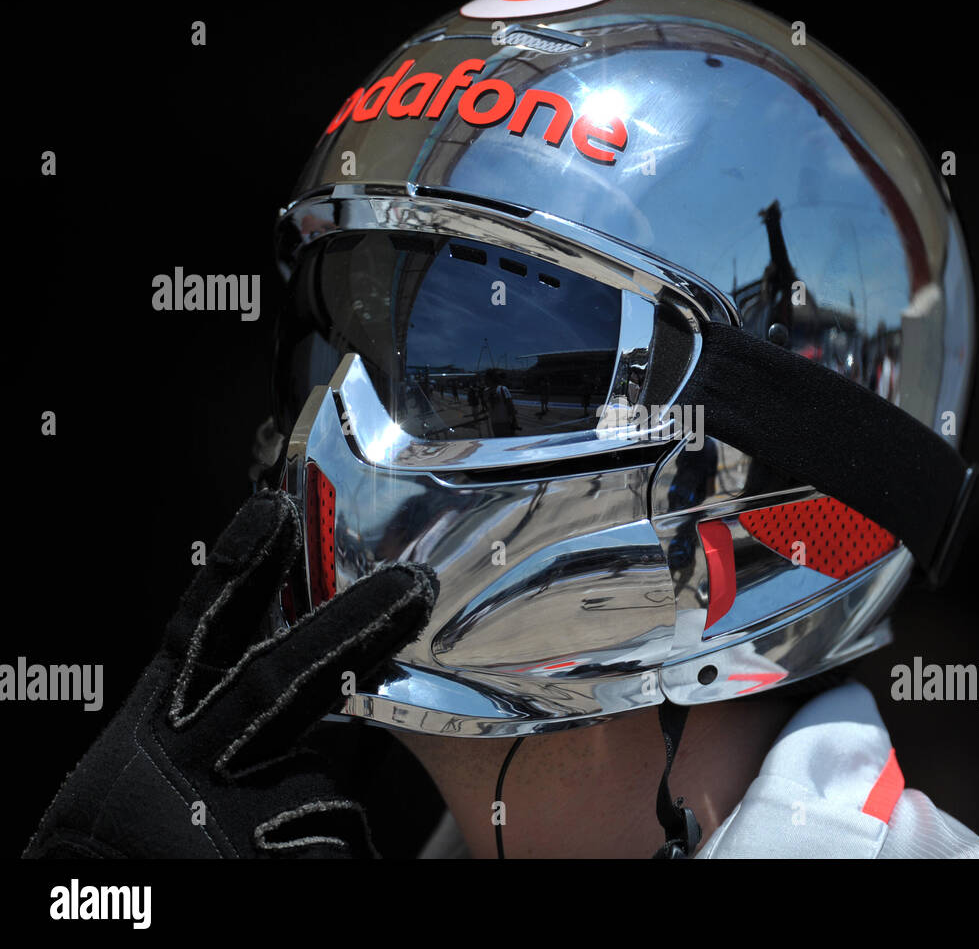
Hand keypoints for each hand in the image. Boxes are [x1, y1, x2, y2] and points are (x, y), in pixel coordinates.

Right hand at [23, 490, 437, 858]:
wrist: (130, 948)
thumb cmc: (166, 856)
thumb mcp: (176, 786)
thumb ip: (239, 732)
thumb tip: (330, 682)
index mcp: (147, 743)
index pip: (192, 639)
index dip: (233, 574)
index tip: (274, 512)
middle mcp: (172, 771)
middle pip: (275, 680)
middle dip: (350, 628)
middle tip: (411, 584)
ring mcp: (215, 821)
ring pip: (323, 789)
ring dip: (321, 818)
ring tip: (274, 858)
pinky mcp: (257, 864)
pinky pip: (336, 848)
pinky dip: (330, 860)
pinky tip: (285, 875)